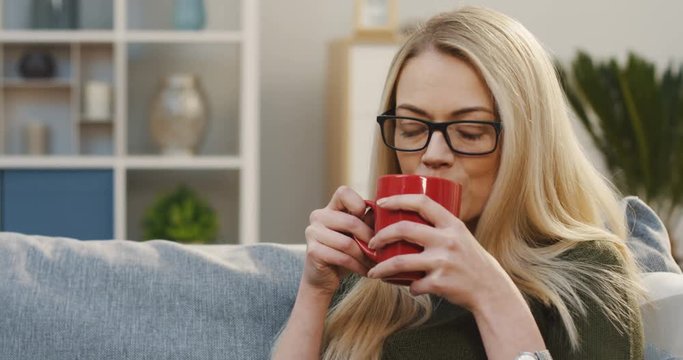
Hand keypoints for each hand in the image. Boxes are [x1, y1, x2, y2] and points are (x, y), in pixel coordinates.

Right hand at [302, 186, 374, 295]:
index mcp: (330, 208)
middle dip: (370, 238)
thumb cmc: (343, 253)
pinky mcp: (313, 251)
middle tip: (381, 249)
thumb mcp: (357, 236)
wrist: (323, 277)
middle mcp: (318, 216)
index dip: (359, 204)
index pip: (344, 193)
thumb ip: (367, 222)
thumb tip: (386, 213)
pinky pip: (342, 257)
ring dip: (365, 256)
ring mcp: (313, 233)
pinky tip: (366, 271)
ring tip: (376, 263)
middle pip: (351, 222)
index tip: (371, 221)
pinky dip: (358, 266)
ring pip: (347, 243)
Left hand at [365, 194, 513, 310]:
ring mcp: (443, 262)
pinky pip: (414, 285)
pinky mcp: (440, 283)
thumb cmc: (471, 261)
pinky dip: (409, 287)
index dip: (398, 199)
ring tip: (373, 272)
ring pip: (400, 262)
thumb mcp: (460, 236)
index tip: (381, 203)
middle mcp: (448, 240)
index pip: (422, 202)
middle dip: (381, 235)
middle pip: (404, 229)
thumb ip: (439, 228)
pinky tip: (410, 287)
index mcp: (452, 224)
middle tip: (372, 242)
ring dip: (382, 268)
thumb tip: (406, 220)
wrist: (491, 290)